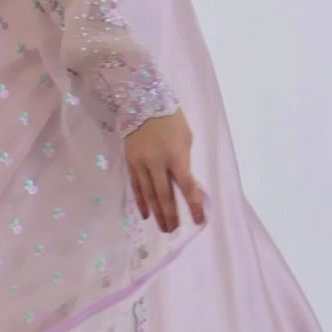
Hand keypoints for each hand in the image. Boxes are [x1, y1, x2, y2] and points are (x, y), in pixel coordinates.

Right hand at [124, 108, 205, 232]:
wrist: (141, 101)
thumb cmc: (170, 118)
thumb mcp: (186, 137)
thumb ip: (184, 160)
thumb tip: (183, 181)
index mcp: (176, 155)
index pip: (187, 186)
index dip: (194, 205)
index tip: (200, 220)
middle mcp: (158, 162)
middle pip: (165, 195)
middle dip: (171, 215)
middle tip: (174, 230)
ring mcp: (142, 163)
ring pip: (149, 194)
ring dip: (157, 213)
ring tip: (163, 227)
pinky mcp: (130, 162)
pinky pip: (136, 187)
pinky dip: (141, 202)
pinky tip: (146, 214)